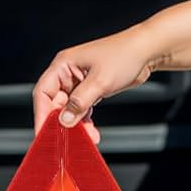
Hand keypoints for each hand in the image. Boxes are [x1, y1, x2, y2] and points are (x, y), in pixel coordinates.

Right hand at [31, 28, 157, 144]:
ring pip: (70, 108)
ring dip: (77, 124)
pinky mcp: (92, 88)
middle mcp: (68, 72)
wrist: (147, 51)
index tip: (44, 133)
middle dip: (63, 122)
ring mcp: (80, 81)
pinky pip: (82, 108)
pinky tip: (92, 132)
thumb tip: (64, 120)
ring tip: (87, 137)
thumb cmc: (125, 56)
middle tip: (69, 139)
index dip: (42, 114)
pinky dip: (85, 120)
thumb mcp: (100, 82)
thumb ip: (80, 102)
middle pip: (56, 103)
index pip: (43, 93)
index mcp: (63, 65)